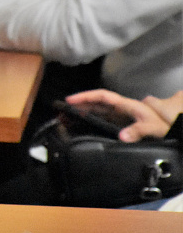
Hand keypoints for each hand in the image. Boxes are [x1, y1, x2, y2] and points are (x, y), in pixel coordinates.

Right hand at [65, 89, 182, 141]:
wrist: (173, 128)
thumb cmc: (165, 124)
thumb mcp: (154, 127)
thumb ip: (138, 130)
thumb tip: (121, 136)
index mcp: (126, 105)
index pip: (102, 97)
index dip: (86, 96)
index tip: (71, 100)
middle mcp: (121, 109)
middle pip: (96, 103)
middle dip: (78, 104)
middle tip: (62, 110)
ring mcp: (120, 117)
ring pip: (96, 112)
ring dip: (81, 113)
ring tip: (66, 118)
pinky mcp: (121, 126)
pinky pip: (100, 120)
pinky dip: (88, 122)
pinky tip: (81, 127)